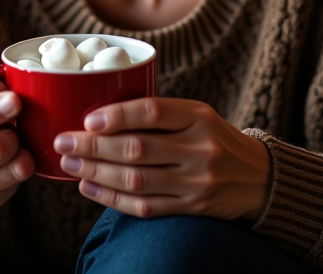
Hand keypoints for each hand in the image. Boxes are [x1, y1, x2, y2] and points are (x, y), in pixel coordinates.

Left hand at [53, 97, 270, 220]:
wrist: (259, 178)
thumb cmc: (214, 139)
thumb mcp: (197, 115)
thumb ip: (158, 115)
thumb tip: (98, 116)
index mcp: (200, 117)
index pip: (153, 112)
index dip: (117, 115)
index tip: (87, 119)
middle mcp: (201, 150)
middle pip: (138, 148)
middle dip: (94, 146)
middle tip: (63, 141)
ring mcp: (197, 183)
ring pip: (137, 180)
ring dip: (97, 171)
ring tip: (70, 163)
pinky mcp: (192, 210)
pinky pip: (145, 206)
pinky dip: (112, 197)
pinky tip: (90, 186)